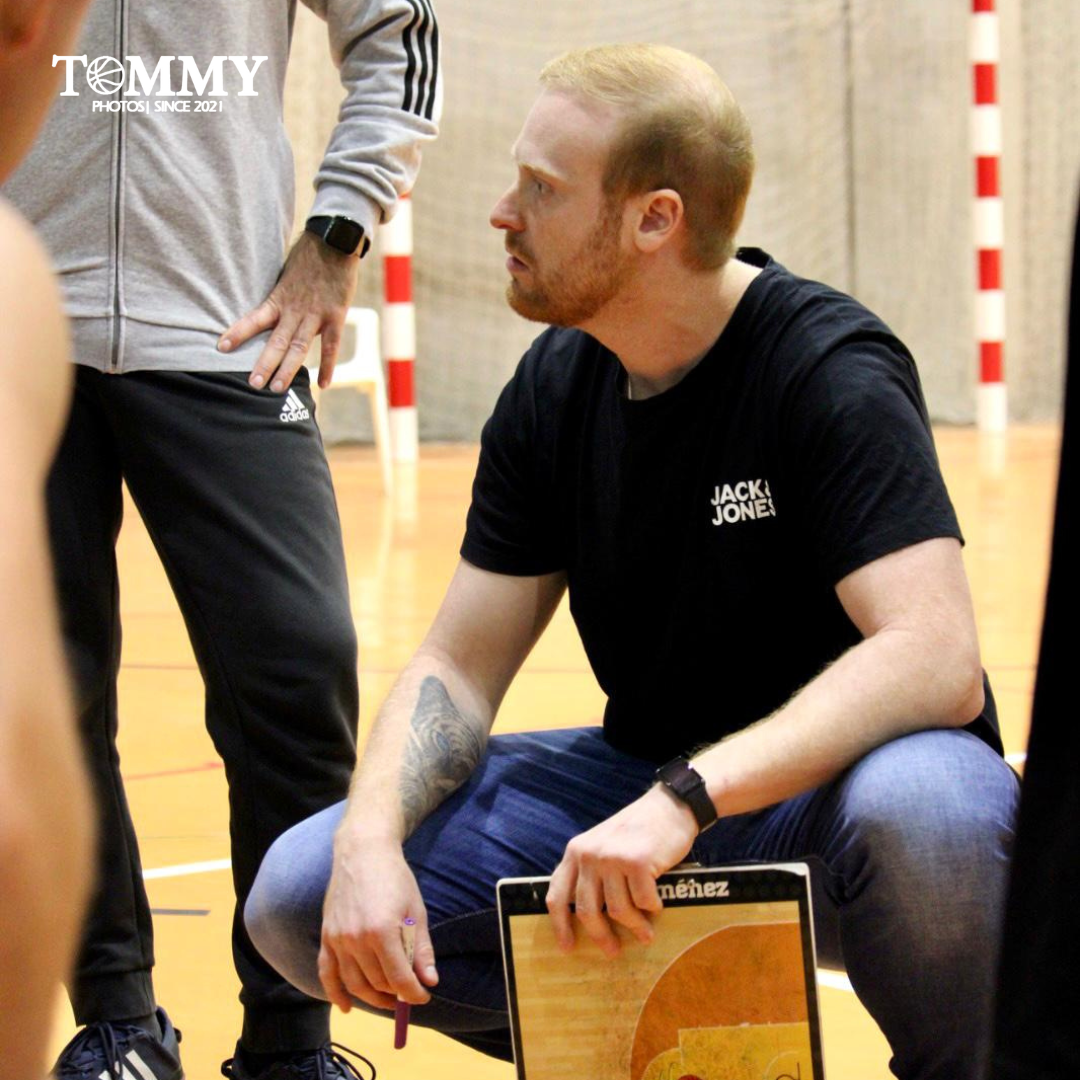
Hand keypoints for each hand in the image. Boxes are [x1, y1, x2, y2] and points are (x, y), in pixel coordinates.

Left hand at [218, 231, 359, 392]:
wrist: (335, 241)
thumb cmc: (308, 256)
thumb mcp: (284, 274)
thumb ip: (278, 296)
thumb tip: (267, 312)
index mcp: (279, 298)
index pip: (254, 318)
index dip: (237, 333)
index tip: (221, 347)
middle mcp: (294, 309)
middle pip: (276, 341)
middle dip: (264, 363)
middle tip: (252, 384)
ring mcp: (315, 314)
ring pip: (299, 347)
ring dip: (288, 369)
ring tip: (277, 389)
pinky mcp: (335, 316)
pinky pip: (331, 346)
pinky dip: (328, 366)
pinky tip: (323, 385)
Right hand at [318, 833, 437, 1012]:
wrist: (363, 852)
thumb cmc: (395, 878)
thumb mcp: (416, 910)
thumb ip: (421, 949)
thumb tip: (429, 981)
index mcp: (382, 931)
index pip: (399, 978)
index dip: (414, 993)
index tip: (423, 997)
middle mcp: (356, 939)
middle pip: (377, 983)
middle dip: (396, 994)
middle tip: (408, 993)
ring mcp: (338, 939)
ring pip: (354, 984)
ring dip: (372, 997)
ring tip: (388, 998)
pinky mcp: (327, 936)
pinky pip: (327, 973)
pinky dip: (335, 993)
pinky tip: (345, 1007)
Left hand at [546, 785, 698, 957]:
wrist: (669, 806)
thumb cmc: (638, 832)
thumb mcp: (603, 845)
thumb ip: (591, 872)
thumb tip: (587, 919)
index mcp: (576, 851)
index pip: (557, 895)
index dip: (560, 926)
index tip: (567, 948)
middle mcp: (589, 854)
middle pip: (587, 911)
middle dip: (601, 936)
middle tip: (613, 951)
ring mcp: (612, 858)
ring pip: (619, 911)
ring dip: (636, 927)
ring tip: (646, 933)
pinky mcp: (637, 862)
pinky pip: (644, 902)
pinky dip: (653, 909)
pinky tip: (658, 906)